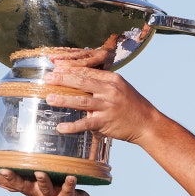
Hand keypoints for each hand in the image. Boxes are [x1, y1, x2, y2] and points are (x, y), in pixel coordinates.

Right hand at [0, 169, 92, 195]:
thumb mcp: (34, 191)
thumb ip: (20, 184)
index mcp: (29, 189)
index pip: (9, 183)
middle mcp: (38, 194)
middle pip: (23, 186)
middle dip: (13, 179)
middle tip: (4, 170)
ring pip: (46, 188)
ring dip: (42, 180)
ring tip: (39, 172)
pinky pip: (69, 190)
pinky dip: (70, 183)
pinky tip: (71, 176)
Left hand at [43, 64, 161, 144]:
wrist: (147, 123)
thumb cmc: (131, 105)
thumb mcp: (120, 88)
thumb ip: (102, 84)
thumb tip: (80, 80)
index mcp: (112, 79)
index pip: (87, 72)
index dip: (70, 70)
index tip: (56, 68)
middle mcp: (110, 91)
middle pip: (81, 82)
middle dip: (62, 79)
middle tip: (47, 78)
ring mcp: (107, 106)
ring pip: (81, 101)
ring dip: (63, 100)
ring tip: (49, 99)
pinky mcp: (106, 122)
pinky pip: (86, 123)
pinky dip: (72, 126)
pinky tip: (61, 127)